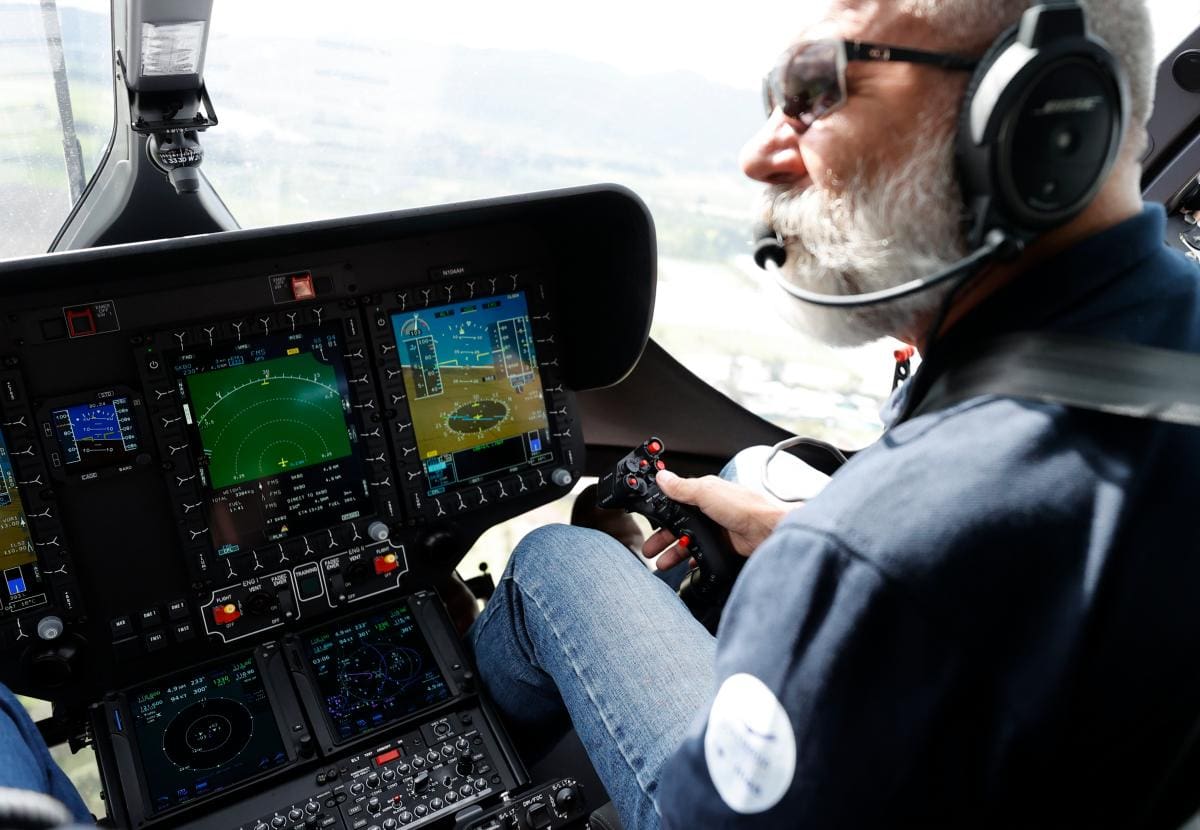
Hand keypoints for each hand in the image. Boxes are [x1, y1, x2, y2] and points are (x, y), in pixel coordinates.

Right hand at [642, 469, 789, 569]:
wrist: (770, 530)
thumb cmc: (746, 507)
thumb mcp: (707, 492)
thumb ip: (683, 487)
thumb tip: (663, 477)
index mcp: (704, 493)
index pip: (676, 501)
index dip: (660, 512)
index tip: (648, 522)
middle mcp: (710, 510)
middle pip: (679, 525)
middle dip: (662, 538)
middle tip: (649, 549)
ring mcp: (717, 529)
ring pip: (689, 541)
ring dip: (674, 552)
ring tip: (662, 562)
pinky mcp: (725, 545)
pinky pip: (703, 553)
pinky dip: (693, 559)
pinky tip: (687, 566)